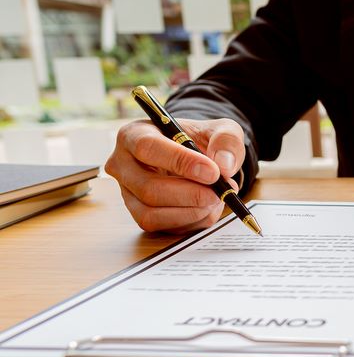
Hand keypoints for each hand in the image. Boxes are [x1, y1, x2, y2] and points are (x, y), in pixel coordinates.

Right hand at [105, 118, 245, 232]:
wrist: (198, 158)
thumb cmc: (201, 140)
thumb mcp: (221, 129)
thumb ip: (227, 140)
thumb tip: (224, 165)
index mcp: (134, 134)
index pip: (148, 148)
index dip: (181, 162)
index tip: (212, 172)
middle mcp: (123, 165)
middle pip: (148, 187)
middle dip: (190, 195)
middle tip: (219, 193)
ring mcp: (128, 193)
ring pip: (152, 213)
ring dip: (192, 211)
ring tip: (217, 198)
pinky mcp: (141, 214)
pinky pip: (163, 227)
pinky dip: (192, 221)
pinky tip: (208, 207)